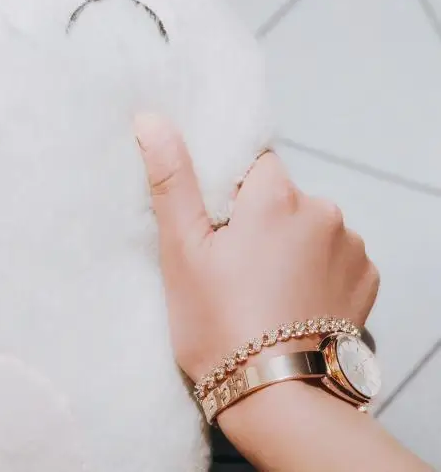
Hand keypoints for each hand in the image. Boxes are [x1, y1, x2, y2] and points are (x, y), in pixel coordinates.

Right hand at [134, 113, 378, 382]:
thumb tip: (151, 121)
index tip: (220, 227)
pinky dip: (318, 268)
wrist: (276, 396)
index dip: (234, 195)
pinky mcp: (366, 277)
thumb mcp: (183, 251)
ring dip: (292, 244)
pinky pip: (336, 255)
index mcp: (276, 197)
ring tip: (266, 290)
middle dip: (262, 220)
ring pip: (310, 226)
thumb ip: (172, 180)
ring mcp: (351, 245)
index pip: (255, 165)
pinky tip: (297, 301)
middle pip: (284, 197)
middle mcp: (324, 211)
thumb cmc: (219, 324)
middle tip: (235, 266)